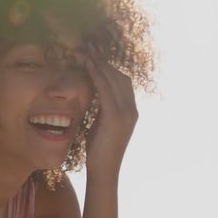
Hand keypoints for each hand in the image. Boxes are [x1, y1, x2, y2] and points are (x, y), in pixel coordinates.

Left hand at [81, 41, 137, 181]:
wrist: (104, 172)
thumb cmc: (99, 152)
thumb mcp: (101, 126)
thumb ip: (102, 111)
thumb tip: (95, 98)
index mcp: (130, 111)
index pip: (122, 81)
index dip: (108, 66)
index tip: (94, 53)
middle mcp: (132, 109)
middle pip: (119, 75)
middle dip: (103, 59)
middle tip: (89, 44)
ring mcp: (127, 113)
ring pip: (113, 79)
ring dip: (98, 62)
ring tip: (85, 49)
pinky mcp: (117, 117)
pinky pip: (106, 89)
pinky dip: (97, 74)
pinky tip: (87, 63)